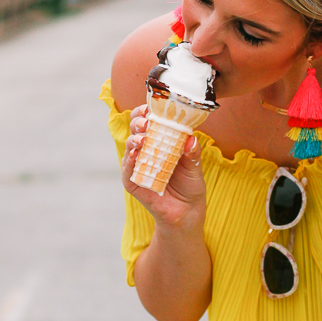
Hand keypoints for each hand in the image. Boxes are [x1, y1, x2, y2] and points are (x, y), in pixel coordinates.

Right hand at [121, 104, 206, 232]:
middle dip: (139, 122)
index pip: (150, 121)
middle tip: (147, 122)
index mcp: (160, 142)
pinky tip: (134, 154)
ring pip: (130, 146)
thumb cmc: (190, 186)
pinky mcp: (132, 182)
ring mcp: (137, 166)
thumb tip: (190, 138)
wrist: (187, 213)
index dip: (148, 112)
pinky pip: (127, 170)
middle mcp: (146, 151)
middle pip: (137, 129)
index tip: (152, 107)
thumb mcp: (194, 167)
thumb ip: (192, 153)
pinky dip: (129, 161)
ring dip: (134, 139)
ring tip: (142, 139)